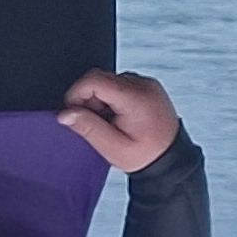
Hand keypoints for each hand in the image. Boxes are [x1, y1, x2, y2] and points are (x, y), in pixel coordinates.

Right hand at [58, 70, 181, 170]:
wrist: (171, 158)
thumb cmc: (146, 155)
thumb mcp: (112, 147)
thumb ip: (88, 127)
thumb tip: (65, 113)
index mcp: (135, 98)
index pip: (94, 79)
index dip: (76, 94)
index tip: (74, 112)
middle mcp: (144, 85)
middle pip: (100, 78)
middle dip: (89, 99)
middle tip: (97, 123)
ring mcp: (147, 84)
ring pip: (108, 81)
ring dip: (101, 100)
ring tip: (111, 123)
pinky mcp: (148, 87)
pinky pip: (120, 84)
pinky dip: (112, 98)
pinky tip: (119, 117)